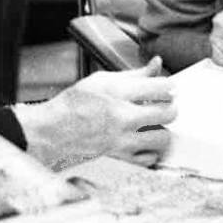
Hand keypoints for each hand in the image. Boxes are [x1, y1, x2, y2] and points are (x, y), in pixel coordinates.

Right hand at [17, 56, 175, 169]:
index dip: (168, 86)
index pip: (161, 87)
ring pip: (163, 137)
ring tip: (153, 124)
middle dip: (170, 107)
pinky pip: (150, 158)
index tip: (166, 88)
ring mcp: (122, 140)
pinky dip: (151, 150)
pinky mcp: (120, 157)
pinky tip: (143, 141)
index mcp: (118, 93)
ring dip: (162, 129)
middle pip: (167, 113)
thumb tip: (157, 64)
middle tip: (164, 105)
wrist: (53, 132)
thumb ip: (134, 74)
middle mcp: (122, 117)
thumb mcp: (102, 79)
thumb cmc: (74, 104)